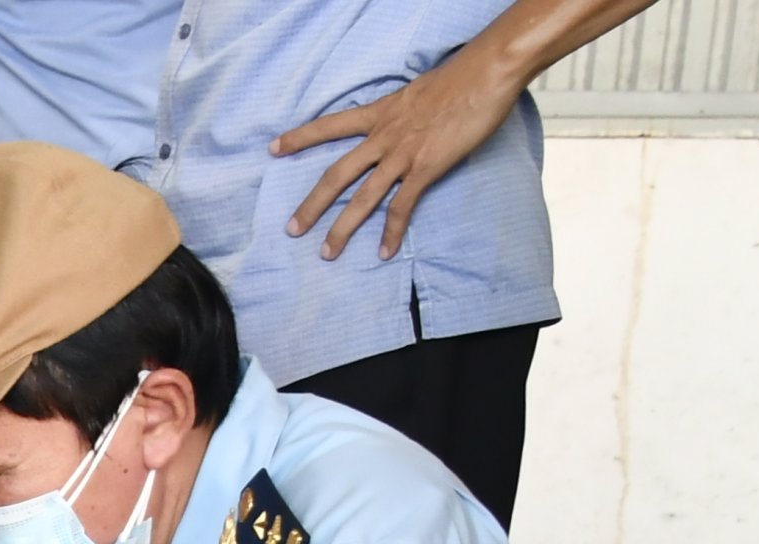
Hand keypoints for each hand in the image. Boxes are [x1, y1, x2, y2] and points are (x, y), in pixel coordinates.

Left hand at [271, 45, 522, 260]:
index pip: (329, 125)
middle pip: (336, 174)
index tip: (273, 149)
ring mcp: (402, 155)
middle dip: (312, 205)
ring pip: (363, 197)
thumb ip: (400, 111)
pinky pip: (402, 207)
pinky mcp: (426, 168)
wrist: (484, 75)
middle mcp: (383, 136)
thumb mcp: (415, 92)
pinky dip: (392, 232)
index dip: (300, 137)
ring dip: (342, 228)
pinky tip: (384, 252)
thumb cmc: (457, 79)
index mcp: (378, 114)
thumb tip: (400, 119)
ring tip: (326, 253)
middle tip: (291, 229)